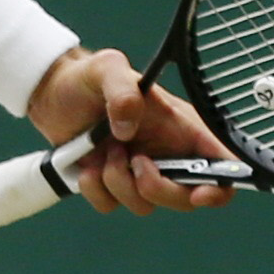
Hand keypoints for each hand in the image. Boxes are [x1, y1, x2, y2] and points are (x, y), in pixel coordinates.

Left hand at [26, 47, 235, 215]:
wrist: (51, 92)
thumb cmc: (87, 77)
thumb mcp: (107, 68)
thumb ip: (123, 90)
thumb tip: (128, 130)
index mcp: (180, 127)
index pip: (220, 163)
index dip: (222, 185)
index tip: (200, 194)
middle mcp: (166, 153)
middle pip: (186, 197)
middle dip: (159, 189)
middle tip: (136, 163)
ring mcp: (139, 172)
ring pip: (145, 204)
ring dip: (119, 183)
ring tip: (105, 151)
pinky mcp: (113, 184)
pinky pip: (112, 206)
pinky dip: (96, 190)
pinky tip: (87, 163)